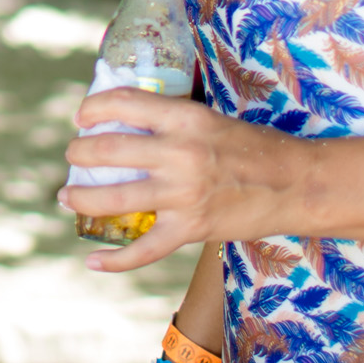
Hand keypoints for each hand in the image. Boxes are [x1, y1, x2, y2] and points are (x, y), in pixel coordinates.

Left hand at [60, 90, 307, 271]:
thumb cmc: (255, 147)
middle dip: (79, 152)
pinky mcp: (191, 229)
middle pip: (109, 150)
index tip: (82, 116)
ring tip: (67, 196)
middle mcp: (180, 153)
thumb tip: (130, 121)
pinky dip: (115, 260)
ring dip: (82, 197)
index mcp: (186, 118)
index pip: (125, 102)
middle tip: (72, 155)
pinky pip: (144, 249)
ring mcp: (184, 194)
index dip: (94, 107)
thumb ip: (173, 121)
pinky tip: (93, 260)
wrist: (296, 184)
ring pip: (116, 199)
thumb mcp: (211, 119)